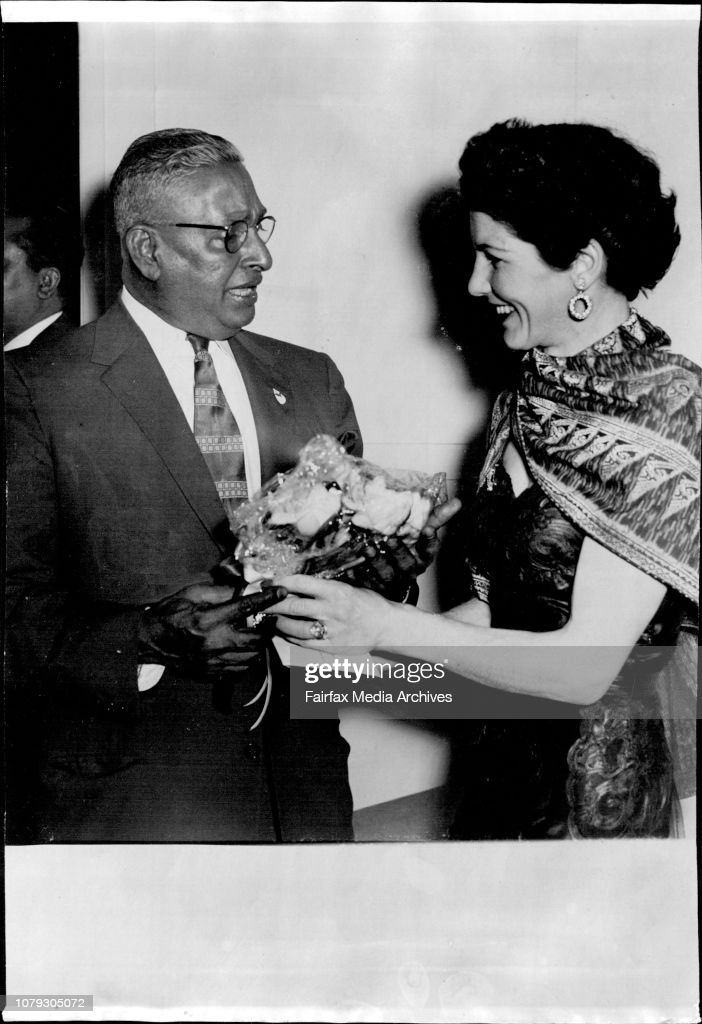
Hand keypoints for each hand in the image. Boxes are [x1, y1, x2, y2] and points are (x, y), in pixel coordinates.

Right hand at [139, 583, 286, 671]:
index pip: (246, 608)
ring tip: (259, 632)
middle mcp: (213, 643)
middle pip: (256, 638)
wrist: (150, 641)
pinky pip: (241, 670)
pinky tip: (245, 648)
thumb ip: (220, 591)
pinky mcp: (212, 672)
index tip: (281, 592)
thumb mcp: (192, 594)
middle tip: (272, 618)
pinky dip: (249, 659)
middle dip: (269, 627)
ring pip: (252, 657)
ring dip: (260, 644)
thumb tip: (245, 588)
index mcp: (208, 620)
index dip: (267, 599)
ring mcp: (213, 661)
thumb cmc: (170, 613)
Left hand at [267, 575, 391, 649]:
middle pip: (293, 606)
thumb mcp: (347, 588)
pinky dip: (292, 638)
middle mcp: (332, 610)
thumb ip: (323, 589)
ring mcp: (332, 630)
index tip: (269, 584)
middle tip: (262, 603)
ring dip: (279, 623)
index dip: (280, 583)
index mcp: (335, 591)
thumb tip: (294, 588)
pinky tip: (286, 633)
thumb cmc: (367, 604)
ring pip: (295, 627)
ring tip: (272, 619)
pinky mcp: (332, 646)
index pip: (300, 583)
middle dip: (273, 604)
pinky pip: (305, 643)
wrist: (387, 626)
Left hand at [343, 496, 461, 599]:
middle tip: (391, 539)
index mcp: (422, 557)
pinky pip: (367, 582)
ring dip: (378, 561)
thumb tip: (457, 502)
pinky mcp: (374, 587)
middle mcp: (409, 571)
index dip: (430, 540)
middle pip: (407, 563)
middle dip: (399, 551)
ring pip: (387, 574)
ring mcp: (392, 581)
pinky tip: (352, 566)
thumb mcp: (421, 532)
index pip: (429, 550)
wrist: (391, 579)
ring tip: (369, 548)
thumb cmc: (408, 550)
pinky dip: (359, 574)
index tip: (428, 529)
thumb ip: (435, 517)